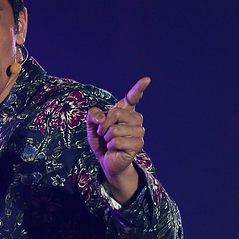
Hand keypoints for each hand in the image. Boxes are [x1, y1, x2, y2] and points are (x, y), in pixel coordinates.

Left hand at [86, 77, 149, 203]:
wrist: (106, 159)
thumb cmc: (101, 140)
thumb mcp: (92, 125)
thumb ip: (93, 115)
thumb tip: (102, 117)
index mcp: (125, 111)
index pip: (133, 97)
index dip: (139, 88)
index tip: (147, 79)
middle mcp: (135, 119)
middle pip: (116, 113)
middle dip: (103, 124)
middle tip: (103, 132)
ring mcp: (139, 131)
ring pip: (116, 129)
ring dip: (107, 137)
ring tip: (110, 142)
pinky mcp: (138, 144)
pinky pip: (117, 141)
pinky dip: (111, 146)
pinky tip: (114, 148)